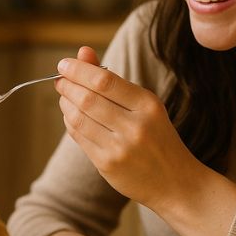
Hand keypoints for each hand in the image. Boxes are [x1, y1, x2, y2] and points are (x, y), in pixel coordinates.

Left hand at [54, 46, 201, 207]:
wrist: (175, 182)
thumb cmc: (157, 137)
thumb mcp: (144, 105)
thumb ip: (112, 79)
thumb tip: (82, 53)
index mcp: (148, 105)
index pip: (104, 80)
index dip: (78, 70)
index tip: (63, 64)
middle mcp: (135, 126)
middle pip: (87, 98)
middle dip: (67, 85)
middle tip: (60, 80)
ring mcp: (120, 148)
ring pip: (78, 118)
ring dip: (65, 103)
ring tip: (65, 96)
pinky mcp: (108, 165)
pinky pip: (79, 137)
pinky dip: (70, 122)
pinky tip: (71, 115)